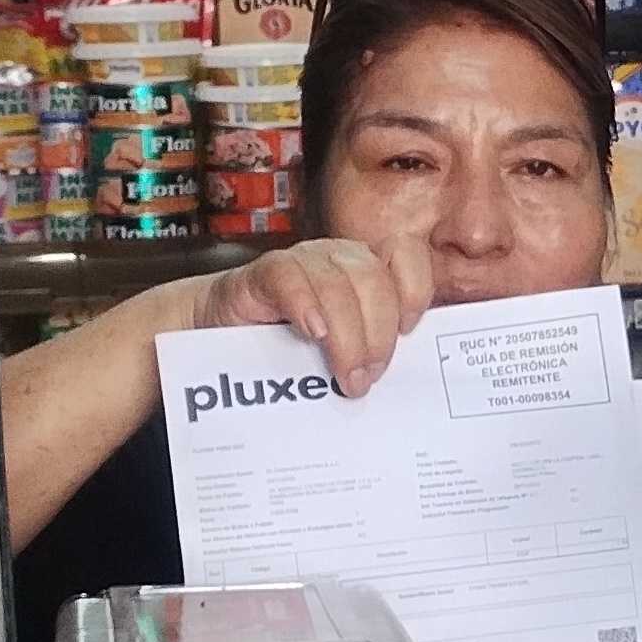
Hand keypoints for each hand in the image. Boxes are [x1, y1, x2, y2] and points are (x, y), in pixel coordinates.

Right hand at [192, 238, 435, 395]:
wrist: (227, 331)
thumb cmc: (293, 342)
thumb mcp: (342, 346)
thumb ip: (370, 349)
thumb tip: (402, 385)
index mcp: (369, 268)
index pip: (406, 257)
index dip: (414, 291)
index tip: (409, 331)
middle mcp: (341, 256)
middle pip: (374, 281)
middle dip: (378, 337)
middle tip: (365, 379)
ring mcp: (304, 259)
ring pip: (338, 285)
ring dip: (347, 337)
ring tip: (343, 376)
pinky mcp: (266, 271)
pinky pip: (291, 279)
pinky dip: (306, 307)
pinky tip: (311, 334)